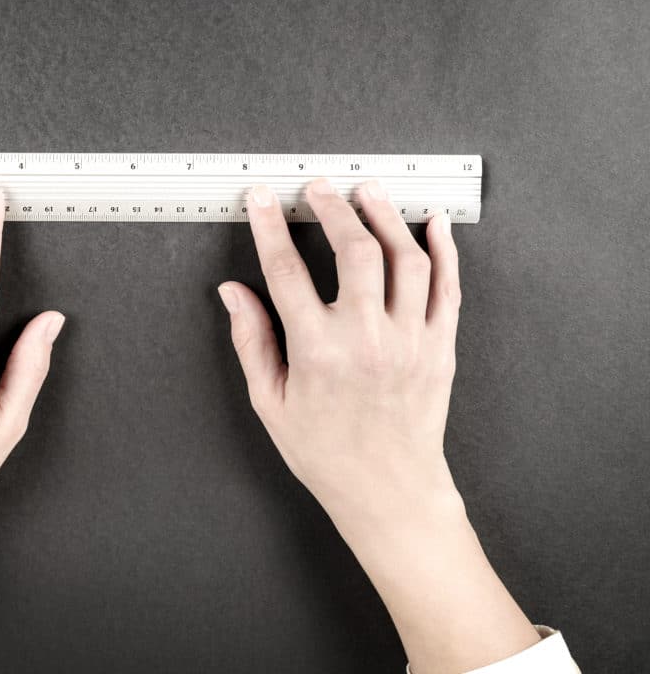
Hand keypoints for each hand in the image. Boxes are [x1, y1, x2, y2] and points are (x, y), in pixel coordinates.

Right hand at [218, 178, 459, 521]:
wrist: (389, 491)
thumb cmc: (327, 453)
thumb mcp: (271, 403)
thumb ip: (251, 342)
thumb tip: (232, 294)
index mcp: (317, 352)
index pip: (286, 271)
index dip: (269, 227)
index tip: (262, 200)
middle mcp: (366, 339)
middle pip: (354, 249)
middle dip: (333, 207)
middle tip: (319, 189)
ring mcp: (410, 340)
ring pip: (405, 258)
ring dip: (386, 215)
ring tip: (369, 191)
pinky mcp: (440, 347)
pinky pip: (448, 286)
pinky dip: (444, 248)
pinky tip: (432, 223)